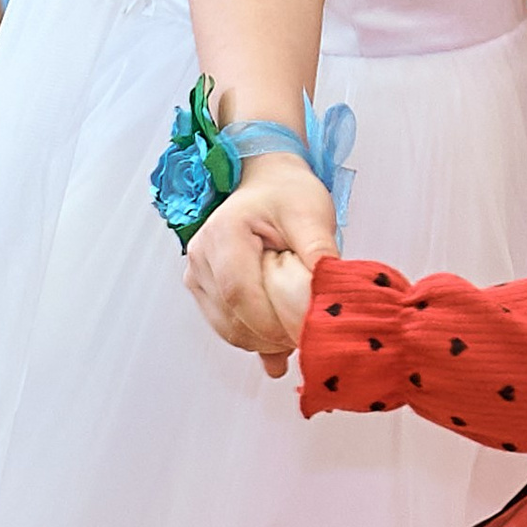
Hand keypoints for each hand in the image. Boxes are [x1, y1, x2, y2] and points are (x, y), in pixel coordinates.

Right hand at [185, 158, 337, 371]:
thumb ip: (320, 254)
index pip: (239, 292)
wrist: (266, 184)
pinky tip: (282, 332)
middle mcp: (201, 256)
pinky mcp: (203, 290)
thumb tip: (328, 296)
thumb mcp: (312, 214)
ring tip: (298, 329)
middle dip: (273, 336)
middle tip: (310, 334)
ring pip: (229, 330)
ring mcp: (197, 275)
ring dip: (266, 341)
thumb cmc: (286, 194)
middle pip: (232, 318)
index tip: (305, 330)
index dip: (271, 323)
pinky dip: (257, 338)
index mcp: (224, 232)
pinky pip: (229, 328)